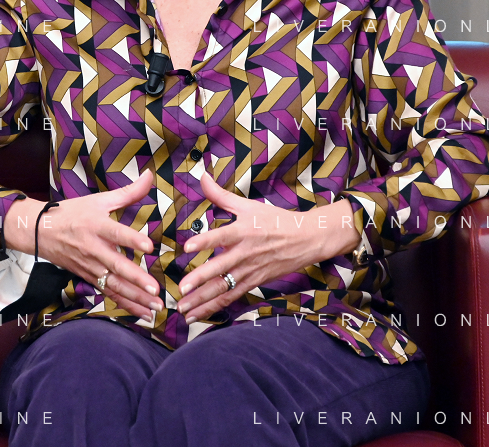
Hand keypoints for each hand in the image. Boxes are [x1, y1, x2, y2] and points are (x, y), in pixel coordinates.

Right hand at [5, 168, 161, 320]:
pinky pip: (108, 293)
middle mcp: (93, 249)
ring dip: (135, 298)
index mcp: (97, 225)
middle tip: (155, 289)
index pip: (116, 233)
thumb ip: (128, 192)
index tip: (149, 246)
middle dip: (136, 279)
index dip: (132, 239)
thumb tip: (150, 176)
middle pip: (116, 265)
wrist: (40, 232)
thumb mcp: (99, 200)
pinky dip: (125, 305)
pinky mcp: (88, 277)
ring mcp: (90, 266)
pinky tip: (142, 314)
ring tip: (155, 307)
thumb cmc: (72, 213)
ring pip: (114, 285)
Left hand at [176, 170, 358, 322]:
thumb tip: (202, 175)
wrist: (307, 239)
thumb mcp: (248, 205)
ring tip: (184, 309)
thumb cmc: (275, 220)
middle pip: (220, 268)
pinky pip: (232, 296)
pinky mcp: (254, 282)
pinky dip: (215, 307)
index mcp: (243, 231)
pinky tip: (199, 314)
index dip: (204, 241)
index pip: (221, 236)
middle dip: (200, 280)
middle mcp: (245, 252)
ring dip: (203, 300)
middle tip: (182, 289)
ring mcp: (250, 270)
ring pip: (224, 288)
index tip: (187, 247)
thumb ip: (220, 195)